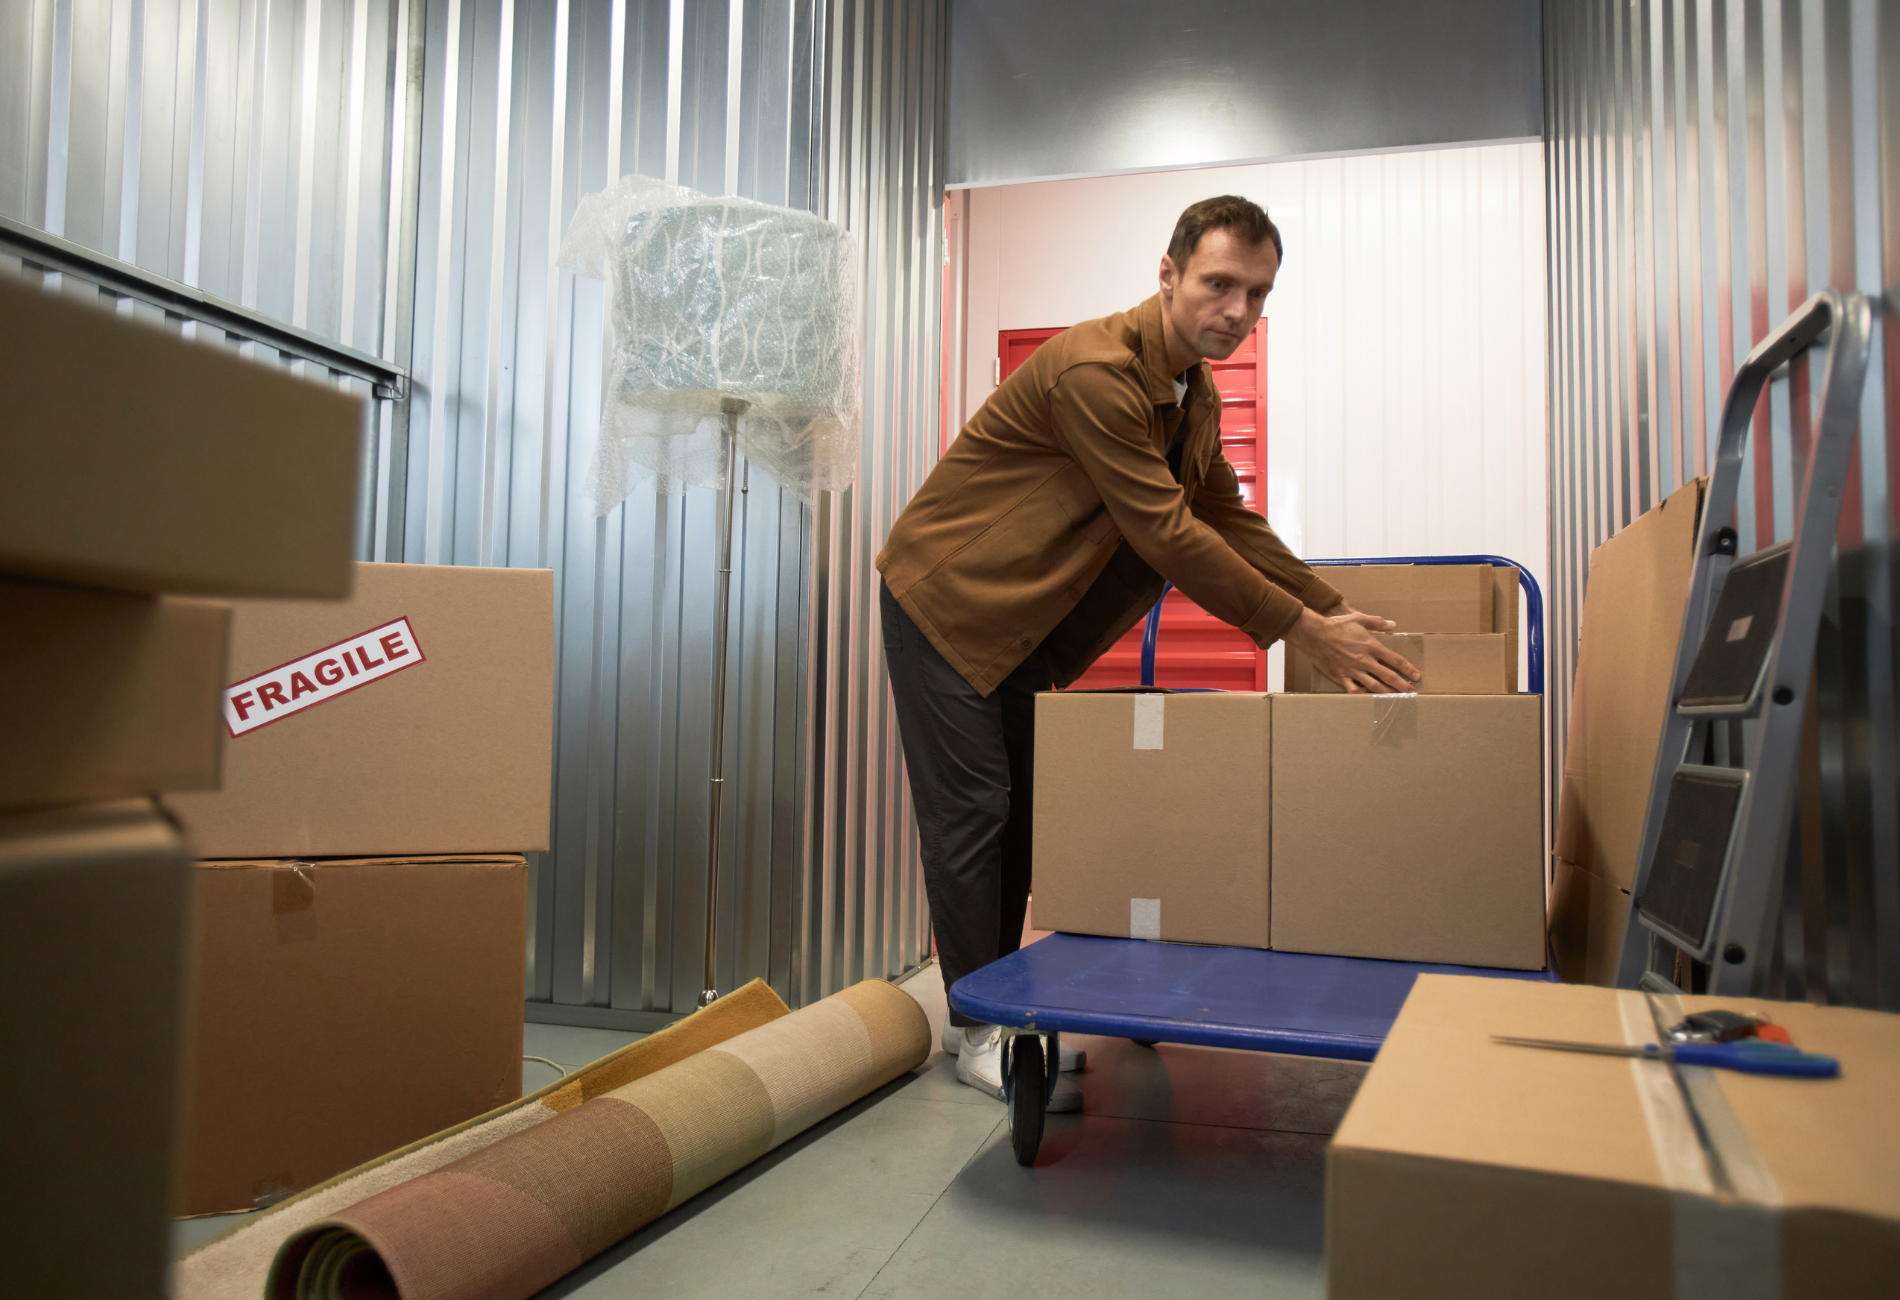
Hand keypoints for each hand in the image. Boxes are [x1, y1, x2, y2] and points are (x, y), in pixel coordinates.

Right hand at [1285, 606, 1419, 693]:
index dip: (1408, 669)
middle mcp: (1365, 661)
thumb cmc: (1337, 625)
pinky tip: (1368, 697)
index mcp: (1371, 646)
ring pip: (1374, 685)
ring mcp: (1353, 670)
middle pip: (1388, 676)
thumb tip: (1393, 625)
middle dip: (1402, 685)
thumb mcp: (1359, 618)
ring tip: (1396, 697)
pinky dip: (1362, 695)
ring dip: (1387, 692)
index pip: (1395, 660)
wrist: (1315, 634)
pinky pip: (1354, 689)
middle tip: (1412, 691)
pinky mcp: (1341, 676)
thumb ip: (1377, 622)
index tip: (1416, 676)